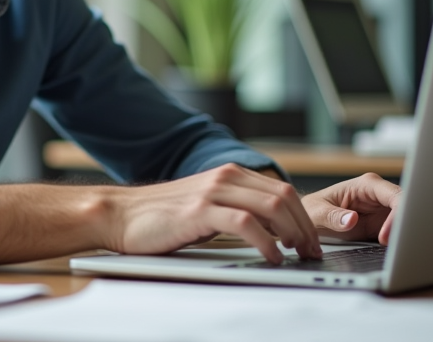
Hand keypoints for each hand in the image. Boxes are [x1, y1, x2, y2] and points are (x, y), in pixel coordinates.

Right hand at [103, 164, 323, 263]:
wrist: (121, 214)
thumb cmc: (160, 217)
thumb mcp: (206, 207)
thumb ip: (234, 210)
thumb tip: (269, 230)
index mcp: (229, 175)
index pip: (282, 191)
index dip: (304, 217)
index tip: (312, 240)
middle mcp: (225, 178)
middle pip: (284, 197)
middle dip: (305, 226)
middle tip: (312, 251)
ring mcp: (213, 192)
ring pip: (271, 206)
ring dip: (293, 233)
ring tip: (297, 254)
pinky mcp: (201, 211)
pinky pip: (246, 223)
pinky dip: (267, 242)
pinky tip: (272, 256)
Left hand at [301, 173, 399, 244]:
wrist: (311, 220)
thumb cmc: (313, 210)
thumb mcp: (317, 212)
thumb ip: (333, 216)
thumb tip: (351, 219)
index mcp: (367, 185)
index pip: (393, 196)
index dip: (396, 217)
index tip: (384, 238)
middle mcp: (380, 195)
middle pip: (407, 207)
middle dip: (407, 227)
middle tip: (399, 248)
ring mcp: (385, 209)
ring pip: (408, 220)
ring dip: (406, 235)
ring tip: (398, 253)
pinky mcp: (386, 224)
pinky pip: (401, 232)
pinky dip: (401, 241)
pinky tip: (396, 252)